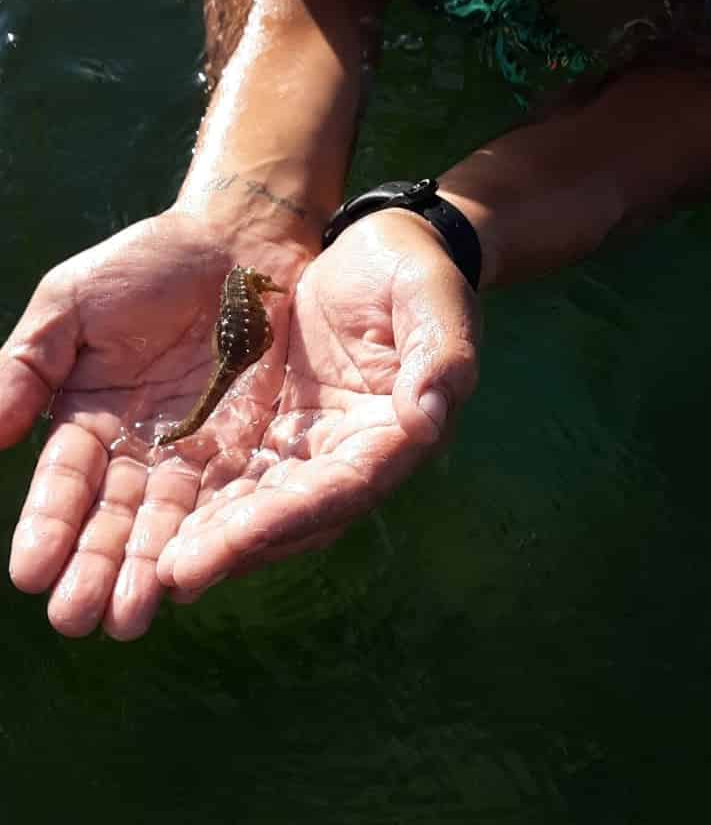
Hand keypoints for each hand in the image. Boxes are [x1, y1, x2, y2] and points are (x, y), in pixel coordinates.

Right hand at [1, 208, 308, 638]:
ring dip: (146, 572)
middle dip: (95, 570)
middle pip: (113, 520)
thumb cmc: (150, 262)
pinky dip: (212, 537)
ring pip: (167, 523)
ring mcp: (196, 455)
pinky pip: (230, 500)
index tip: (29, 572)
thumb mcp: (71, 303)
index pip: (63, 483)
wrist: (242, 238)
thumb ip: (27, 364)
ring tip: (130, 619)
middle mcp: (139, 450)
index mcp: (88, 419)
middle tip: (80, 619)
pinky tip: (193, 576)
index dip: (47, 526)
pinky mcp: (251, 450)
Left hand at [156, 210, 479, 593]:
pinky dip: (201, 501)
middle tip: (176, 575)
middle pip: (293, 514)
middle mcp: (351, 455)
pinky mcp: (274, 429)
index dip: (291, 516)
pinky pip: (234, 471)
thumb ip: (440, 354)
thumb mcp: (432, 299)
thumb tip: (425, 418)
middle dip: (237, 546)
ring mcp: (309, 446)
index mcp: (397, 434)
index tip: (237, 538)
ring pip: (257, 503)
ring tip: (156, 568)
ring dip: (212, 537)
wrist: (377, 248)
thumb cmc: (413, 270)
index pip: (344, 488)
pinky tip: (155, 525)